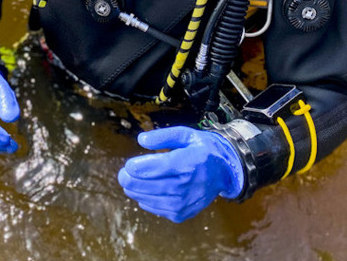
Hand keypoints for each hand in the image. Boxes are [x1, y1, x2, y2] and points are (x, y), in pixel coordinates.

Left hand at [117, 126, 243, 222]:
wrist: (224, 172)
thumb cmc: (202, 149)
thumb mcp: (186, 134)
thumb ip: (163, 136)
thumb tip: (141, 140)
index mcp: (189, 163)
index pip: (158, 168)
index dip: (139, 167)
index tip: (128, 164)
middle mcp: (188, 185)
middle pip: (152, 186)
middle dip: (132, 181)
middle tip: (122, 174)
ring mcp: (186, 202)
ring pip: (152, 200)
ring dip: (136, 192)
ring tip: (129, 183)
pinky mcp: (184, 213)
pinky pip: (159, 209)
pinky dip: (147, 201)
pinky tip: (143, 192)